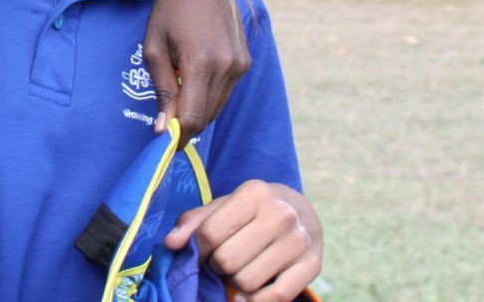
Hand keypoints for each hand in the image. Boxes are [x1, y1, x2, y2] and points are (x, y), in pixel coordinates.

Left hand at [143, 0, 249, 140]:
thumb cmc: (168, 10)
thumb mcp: (153, 48)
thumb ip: (161, 89)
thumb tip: (163, 128)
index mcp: (202, 63)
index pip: (193, 117)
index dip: (178, 136)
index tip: (163, 144)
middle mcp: (228, 67)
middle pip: (207, 115)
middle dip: (186, 125)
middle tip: (166, 126)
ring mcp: (241, 64)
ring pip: (218, 106)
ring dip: (198, 110)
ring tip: (177, 97)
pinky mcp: (245, 60)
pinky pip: (226, 91)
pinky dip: (209, 95)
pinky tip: (193, 80)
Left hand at [165, 181, 320, 301]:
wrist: (301, 211)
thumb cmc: (252, 210)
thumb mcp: (223, 206)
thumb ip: (194, 222)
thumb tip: (171, 243)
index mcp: (254, 193)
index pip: (210, 234)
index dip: (199, 250)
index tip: (202, 252)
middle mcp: (280, 214)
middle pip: (227, 260)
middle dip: (217, 267)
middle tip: (222, 262)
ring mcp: (299, 240)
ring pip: (248, 282)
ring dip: (235, 282)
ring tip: (239, 269)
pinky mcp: (313, 264)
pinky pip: (276, 297)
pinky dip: (255, 301)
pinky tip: (247, 294)